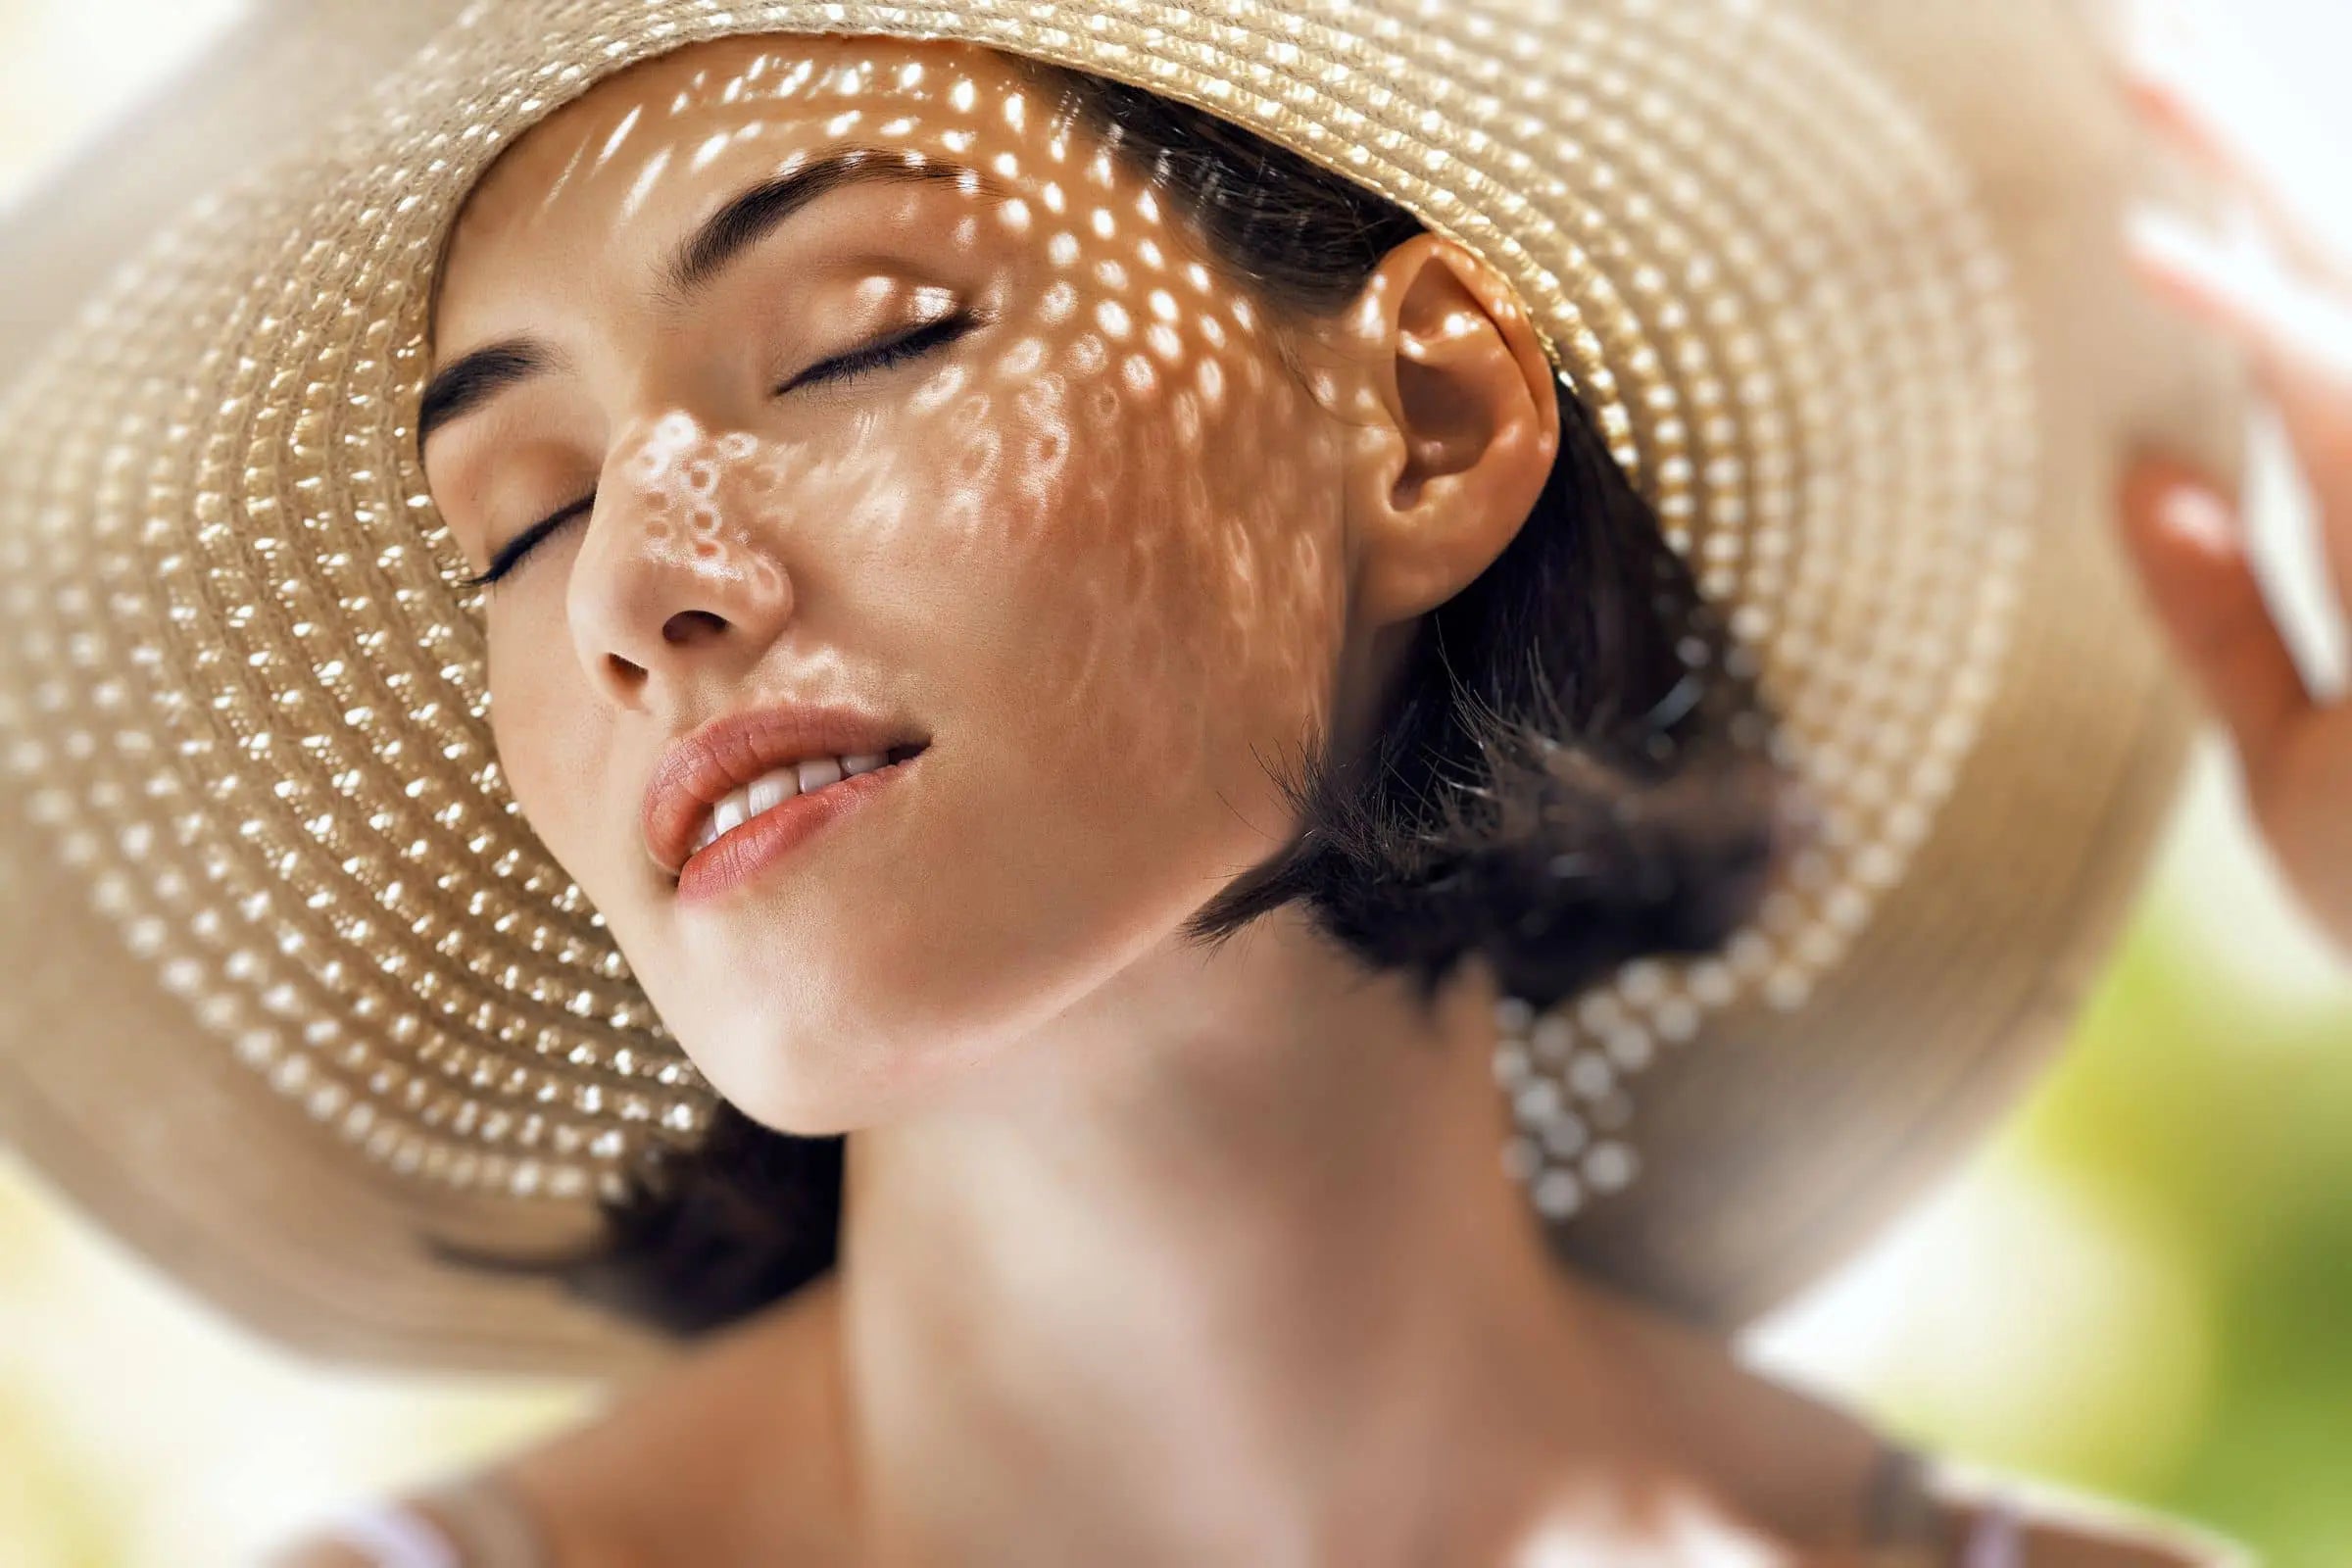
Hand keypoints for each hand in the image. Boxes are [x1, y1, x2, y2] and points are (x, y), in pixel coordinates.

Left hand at [2115, 6, 2351, 957]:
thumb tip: (2145, 467)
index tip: (2143, 152)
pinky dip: (2265, 326)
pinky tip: (2159, 258)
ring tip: (2137, 77)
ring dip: (2252, 179)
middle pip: (2346, 277)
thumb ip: (2222, 616)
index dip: (2234, 244)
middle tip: (2133, 50)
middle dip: (2247, 156)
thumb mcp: (2291, 760)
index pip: (2310, 347)